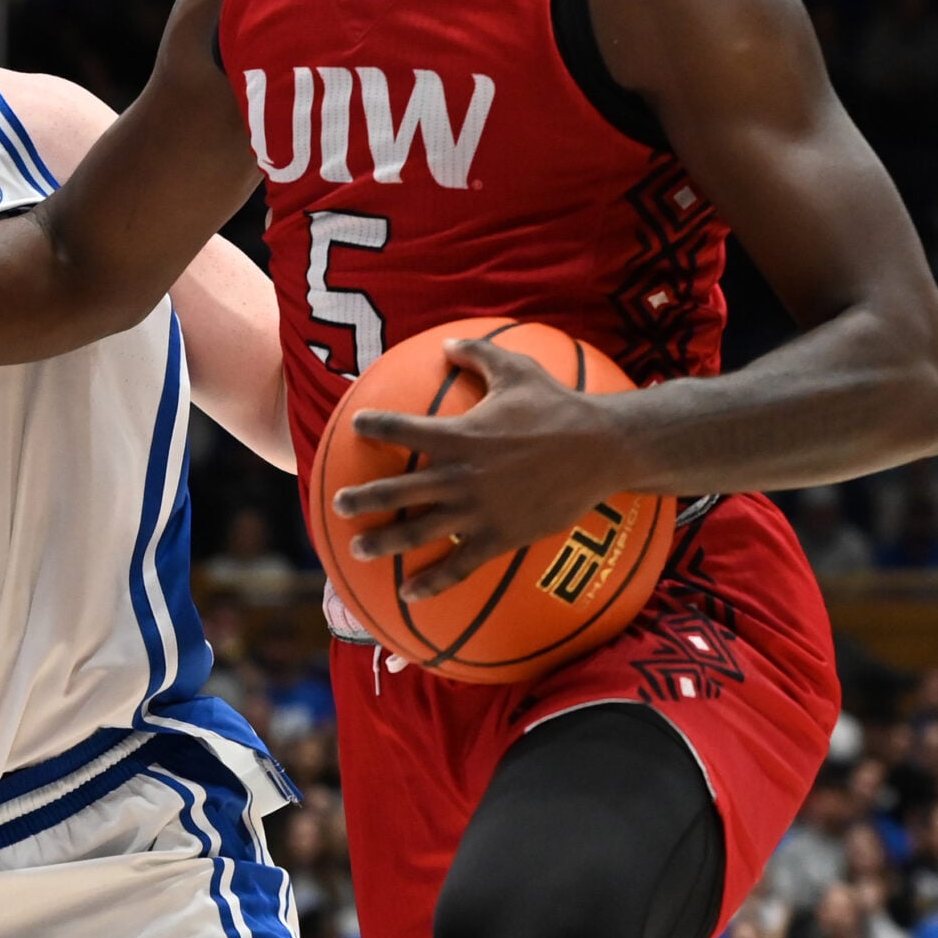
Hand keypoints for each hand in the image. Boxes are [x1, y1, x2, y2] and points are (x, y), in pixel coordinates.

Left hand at [327, 337, 638, 598]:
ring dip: (383, 540)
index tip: (357, 427)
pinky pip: (458, 566)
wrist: (600, 450)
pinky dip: (432, 582)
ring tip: (357, 549)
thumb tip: (447, 343)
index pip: (402, 430)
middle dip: (362, 498)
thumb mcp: (516, 369)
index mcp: (459, 435)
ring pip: (418, 530)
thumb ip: (477, 355)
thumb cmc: (558, 406)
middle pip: (397, 489)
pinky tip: (409, 594)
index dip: (375, 427)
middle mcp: (459, 476)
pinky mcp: (498, 537)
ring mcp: (477, 511)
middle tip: (338, 504)